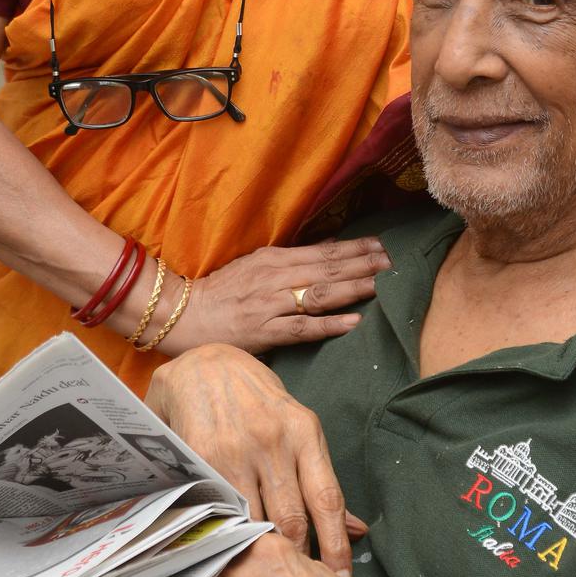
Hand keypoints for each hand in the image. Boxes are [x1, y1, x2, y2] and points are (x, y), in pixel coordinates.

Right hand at [147, 344, 366, 575]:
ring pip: (256, 519)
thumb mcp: (297, 426)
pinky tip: (234, 555)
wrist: (203, 362)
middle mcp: (274, 440)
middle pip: (293, 519)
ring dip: (263, 554)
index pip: (328, 500)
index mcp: (305, 431)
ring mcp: (237, 449)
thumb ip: (321, 479)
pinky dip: (230, 537)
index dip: (336, 547)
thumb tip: (358, 530)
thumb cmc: (257, 399)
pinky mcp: (204, 456)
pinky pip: (222, 510)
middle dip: (300, 559)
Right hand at [159, 236, 390, 355]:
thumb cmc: (221, 292)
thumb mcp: (256, 266)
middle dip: (362, 264)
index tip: (382, 246)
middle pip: (327, 269)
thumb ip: (291, 260)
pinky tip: (352, 322)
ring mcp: (270, 304)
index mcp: (274, 259)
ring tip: (380, 284)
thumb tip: (330, 250)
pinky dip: (328, 324)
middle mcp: (275, 277)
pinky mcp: (264, 331)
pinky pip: (302, 328)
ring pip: (319, 294)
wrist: (182, 315)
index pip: (323, 252)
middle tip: (393, 262)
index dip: (355, 248)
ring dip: (352, 288)